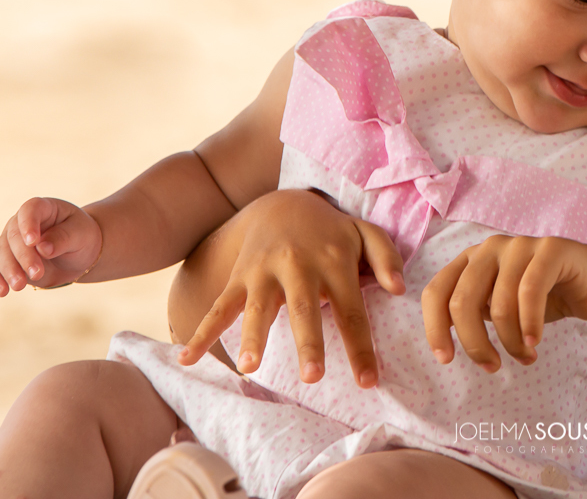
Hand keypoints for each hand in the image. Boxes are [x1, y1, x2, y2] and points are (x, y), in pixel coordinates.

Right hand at [0, 197, 102, 293]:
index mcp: (43, 208)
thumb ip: (63, 238)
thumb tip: (43, 248)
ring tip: (20, 286)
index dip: (28, 224)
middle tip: (37, 273)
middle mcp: (22, 222)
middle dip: (23, 256)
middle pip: (13, 236)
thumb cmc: (81, 237)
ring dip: (9, 270)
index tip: (33, 242)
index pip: (29, 210)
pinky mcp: (7, 260)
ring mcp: (11, 241)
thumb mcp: (81, 234)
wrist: (78, 254)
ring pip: (1, 253)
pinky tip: (1, 291)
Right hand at [178, 189, 404, 388]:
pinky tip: (187, 359)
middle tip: (312, 377)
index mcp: (335, 261)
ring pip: (258, 307)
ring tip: (250, 367)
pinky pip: (219, 307)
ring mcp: (264, 271)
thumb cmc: (332, 232)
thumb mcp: (364, 233)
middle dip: (308, 343)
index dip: (360, 346)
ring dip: (253, 337)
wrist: (284, 205)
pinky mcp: (239, 277)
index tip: (368, 381)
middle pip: (304, 308)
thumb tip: (399, 289)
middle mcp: (299, 266)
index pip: (351, 310)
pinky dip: (202, 332)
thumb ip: (386, 256)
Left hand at [421, 235, 586, 372]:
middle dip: (474, 342)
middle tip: (492, 366)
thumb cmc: (544, 298)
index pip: (437, 292)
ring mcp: (520, 246)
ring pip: (499, 304)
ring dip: (510, 341)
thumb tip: (444, 344)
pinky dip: (529, 323)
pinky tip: (534, 342)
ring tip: (525, 357)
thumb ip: (473, 314)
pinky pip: (530, 291)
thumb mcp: (499, 307)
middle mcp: (489, 248)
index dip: (434, 328)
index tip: (445, 360)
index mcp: (470, 260)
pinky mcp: (550, 250)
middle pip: (462, 301)